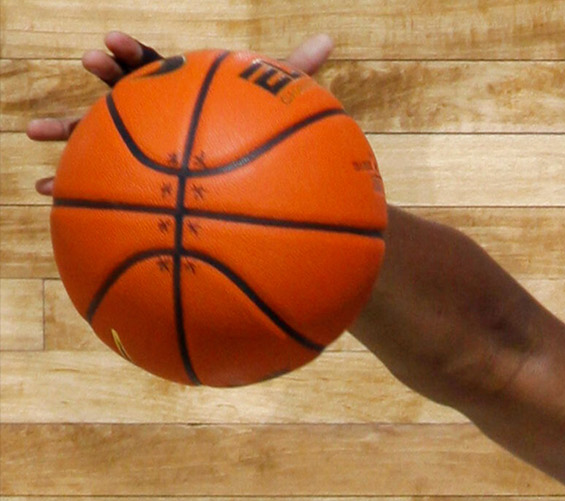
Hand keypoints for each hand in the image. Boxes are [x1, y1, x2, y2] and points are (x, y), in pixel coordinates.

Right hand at [27, 31, 335, 194]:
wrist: (244, 174)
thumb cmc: (255, 133)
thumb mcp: (275, 103)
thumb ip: (295, 73)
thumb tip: (329, 38)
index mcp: (175, 90)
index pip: (149, 64)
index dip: (129, 53)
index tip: (112, 42)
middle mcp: (150, 111)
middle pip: (118, 89)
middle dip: (102, 76)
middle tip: (89, 60)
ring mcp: (133, 144)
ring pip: (92, 135)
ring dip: (63, 132)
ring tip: (33, 135)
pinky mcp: (128, 177)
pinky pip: (93, 183)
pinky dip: (69, 187)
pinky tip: (46, 194)